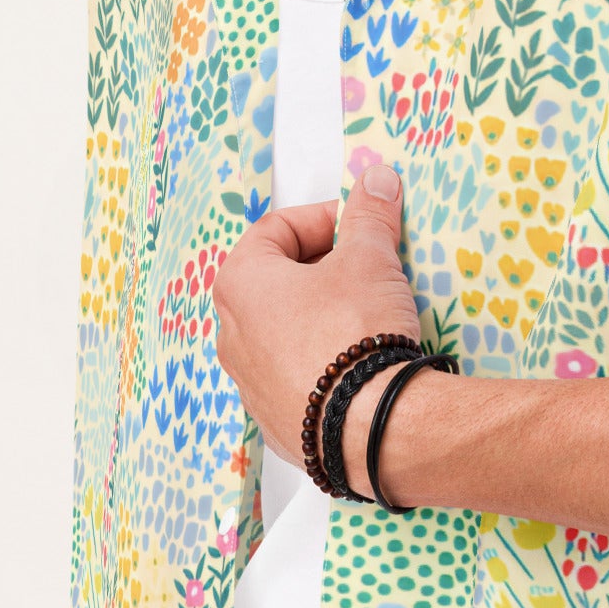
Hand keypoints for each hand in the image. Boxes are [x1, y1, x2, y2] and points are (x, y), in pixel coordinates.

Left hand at [212, 163, 423, 478]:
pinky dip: (321, 359)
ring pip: (283, 329)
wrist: (372, 427)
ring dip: (319, 313)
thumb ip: (369, 215)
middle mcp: (231, 333)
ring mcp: (248, 383)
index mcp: (240, 284)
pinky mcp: (273, 421)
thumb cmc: (357, 332)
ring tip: (365, 314)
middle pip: (276, 278)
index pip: (276, 228)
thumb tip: (377, 181)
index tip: (360, 224)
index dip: (323, 218)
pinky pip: (294, 374)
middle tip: (366, 265)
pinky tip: (357, 362)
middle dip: (323, 265)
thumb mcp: (370, 259)